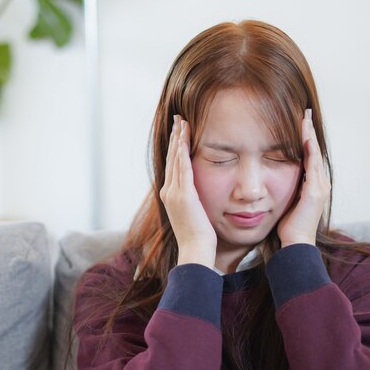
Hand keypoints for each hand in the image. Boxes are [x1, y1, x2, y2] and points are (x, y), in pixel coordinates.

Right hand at [160, 115, 216, 268]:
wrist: (195, 251)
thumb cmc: (199, 237)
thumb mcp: (195, 214)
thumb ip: (195, 200)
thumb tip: (200, 193)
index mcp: (170, 195)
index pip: (173, 164)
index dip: (176, 146)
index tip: (179, 131)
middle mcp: (168, 191)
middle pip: (171, 157)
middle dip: (175, 137)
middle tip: (178, 119)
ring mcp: (174, 193)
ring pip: (175, 158)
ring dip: (178, 138)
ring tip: (182, 121)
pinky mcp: (183, 195)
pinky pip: (182, 167)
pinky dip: (182, 150)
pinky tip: (184, 137)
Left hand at [277, 109, 330, 247]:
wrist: (294, 244)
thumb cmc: (287, 227)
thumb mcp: (283, 202)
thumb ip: (281, 189)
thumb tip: (266, 180)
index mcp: (311, 185)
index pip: (308, 156)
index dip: (304, 138)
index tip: (298, 121)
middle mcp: (319, 183)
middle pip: (314, 150)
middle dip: (309, 131)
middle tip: (305, 112)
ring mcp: (319, 187)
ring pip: (314, 154)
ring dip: (309, 135)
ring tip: (305, 118)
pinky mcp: (315, 192)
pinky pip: (312, 166)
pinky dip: (309, 150)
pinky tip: (305, 137)